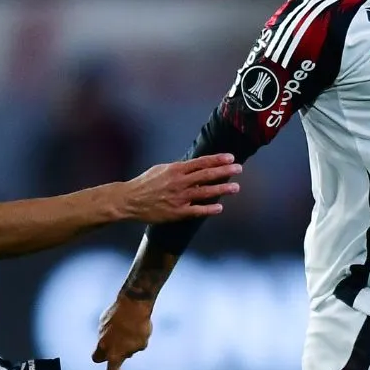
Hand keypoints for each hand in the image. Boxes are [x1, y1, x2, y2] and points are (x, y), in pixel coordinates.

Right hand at [92, 295, 152, 369]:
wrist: (133, 304)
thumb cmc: (140, 326)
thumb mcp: (141, 343)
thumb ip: (131, 350)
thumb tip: (126, 350)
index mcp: (114, 355)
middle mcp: (104, 345)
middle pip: (97, 358)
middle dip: (105, 359)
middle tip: (118, 354)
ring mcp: (100, 332)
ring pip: (104, 341)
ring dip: (113, 341)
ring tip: (130, 332)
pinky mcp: (102, 320)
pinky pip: (106, 328)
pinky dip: (114, 329)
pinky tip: (126, 321)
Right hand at [120, 153, 241, 222]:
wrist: (129, 201)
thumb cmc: (145, 183)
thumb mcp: (161, 169)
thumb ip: (178, 168)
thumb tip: (194, 165)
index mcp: (176, 169)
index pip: (201, 162)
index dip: (217, 159)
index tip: (231, 157)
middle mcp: (179, 182)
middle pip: (207, 175)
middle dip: (225, 171)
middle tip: (239, 169)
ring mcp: (179, 198)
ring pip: (205, 192)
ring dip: (222, 189)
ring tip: (236, 187)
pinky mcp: (176, 212)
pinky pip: (196, 210)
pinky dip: (208, 209)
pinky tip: (220, 208)